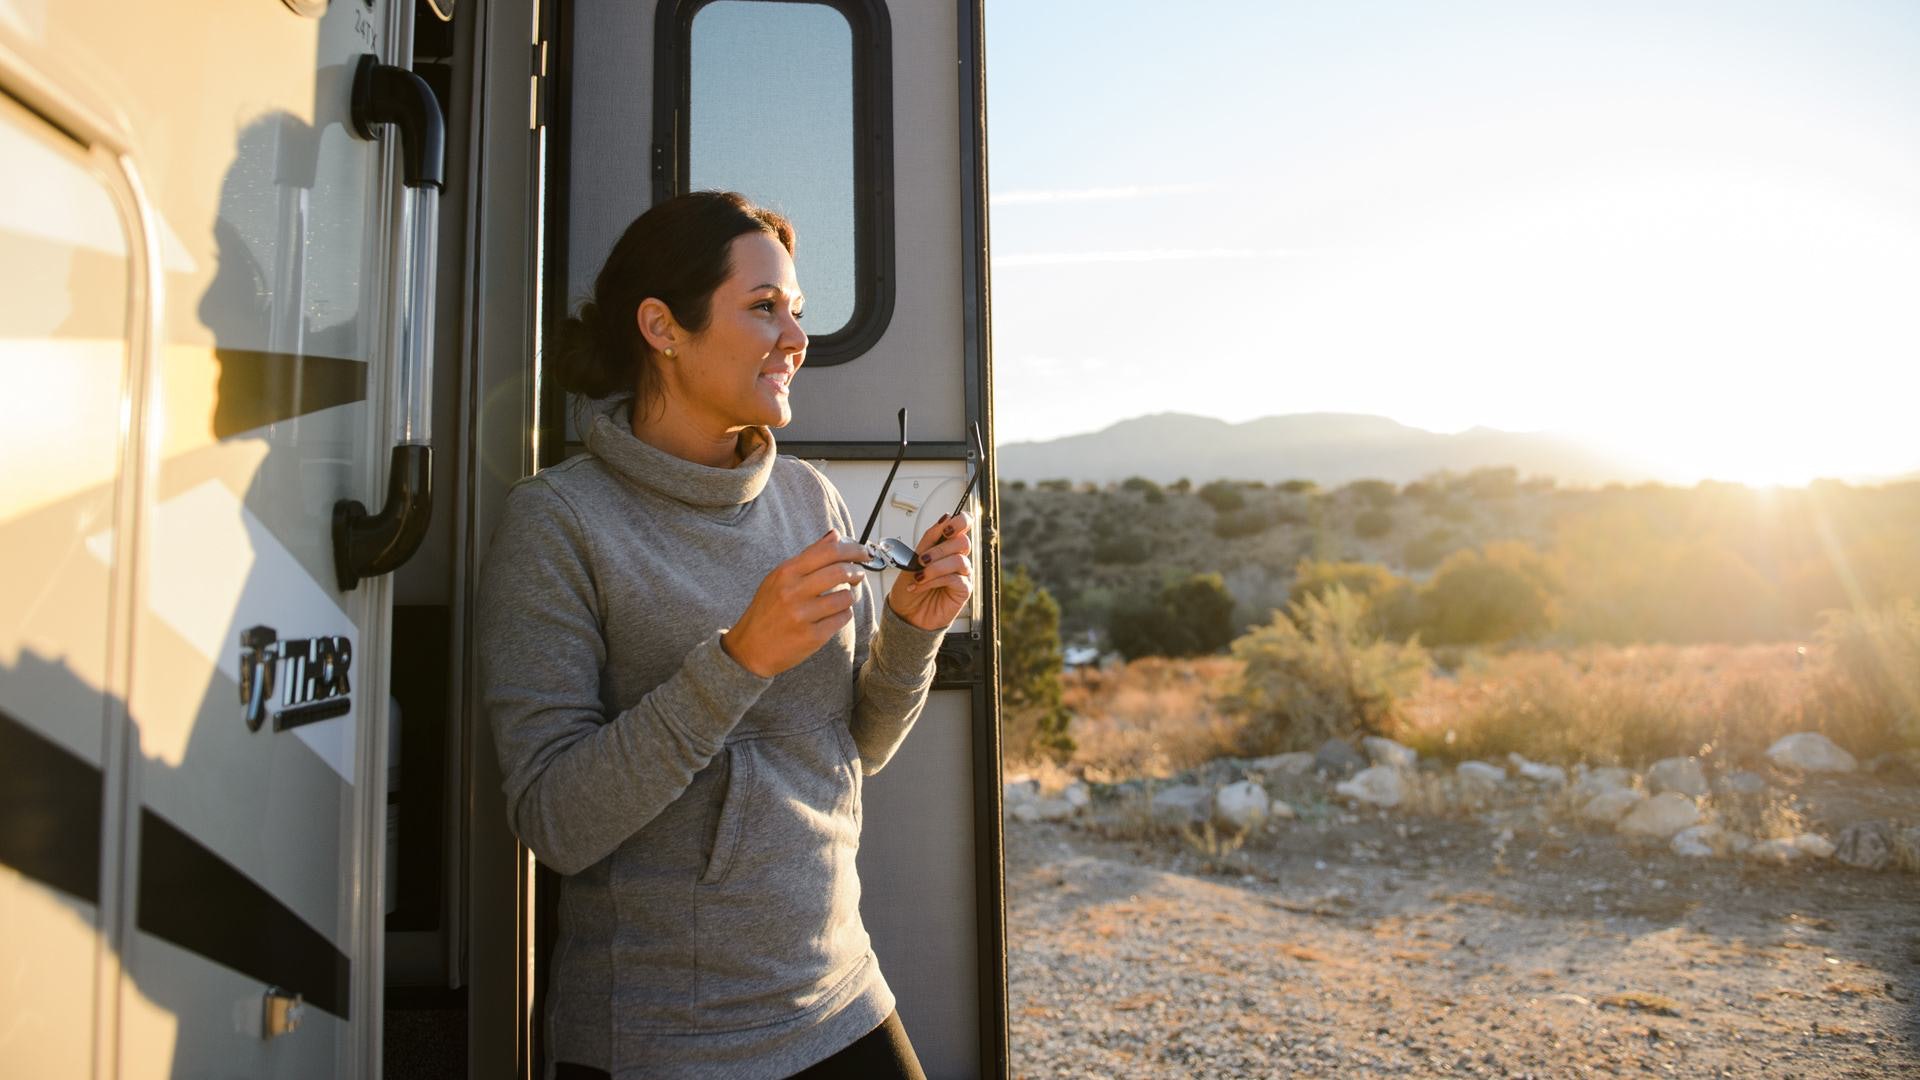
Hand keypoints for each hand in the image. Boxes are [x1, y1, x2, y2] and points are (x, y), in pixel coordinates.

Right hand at [722, 529, 869, 677]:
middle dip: (856, 572)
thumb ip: (809, 556)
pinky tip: (833, 615)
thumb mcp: (780, 578)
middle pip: (840, 572)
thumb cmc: (767, 610)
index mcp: (786, 573)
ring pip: (845, 597)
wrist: (750, 648)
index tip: (863, 552)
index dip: (852, 549)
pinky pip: (842, 618)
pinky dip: (843, 615)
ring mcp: (802, 615)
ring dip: (849, 596)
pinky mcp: (812, 637)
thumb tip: (834, 535)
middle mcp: (793, 592)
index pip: (828, 551)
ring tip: (841, 598)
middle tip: (858, 574)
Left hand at [888, 511, 973, 630]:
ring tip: (920, 575)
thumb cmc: (909, 588)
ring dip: (935, 567)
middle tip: (922, 559)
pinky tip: (921, 585)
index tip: (946, 528)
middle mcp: (956, 559)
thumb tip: (946, 518)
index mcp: (946, 547)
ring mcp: (962, 575)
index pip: (964, 526)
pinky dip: (934, 581)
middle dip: (939, 549)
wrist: (905, 614)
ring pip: (959, 561)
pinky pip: (956, 579)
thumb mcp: (913, 558)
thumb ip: (930, 538)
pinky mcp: (963, 591)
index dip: (960, 522)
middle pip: (963, 542)